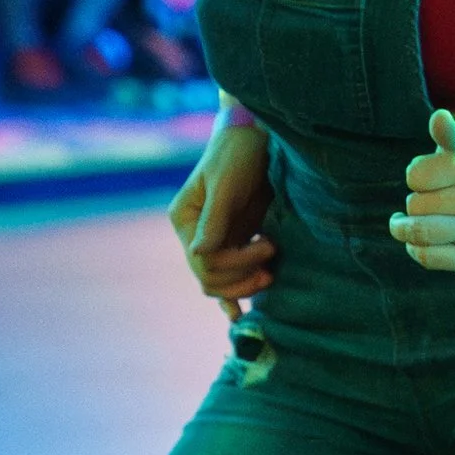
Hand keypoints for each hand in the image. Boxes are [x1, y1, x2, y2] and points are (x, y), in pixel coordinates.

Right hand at [170, 111, 273, 302]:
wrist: (257, 138)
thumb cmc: (238, 154)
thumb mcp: (225, 184)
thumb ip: (214, 219)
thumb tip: (199, 254)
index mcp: (184, 219)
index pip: (203, 259)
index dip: (234, 262)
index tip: (266, 246)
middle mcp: (194, 234)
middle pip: (209, 276)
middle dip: (239, 278)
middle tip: (270, 270)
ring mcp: (213, 240)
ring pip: (219, 282)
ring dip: (242, 286)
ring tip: (270, 276)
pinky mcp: (233, 241)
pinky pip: (229, 275)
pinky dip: (234, 293)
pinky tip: (239, 315)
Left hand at [390, 109, 454, 273]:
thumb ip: (448, 133)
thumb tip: (439, 117)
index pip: (416, 175)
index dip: (414, 176)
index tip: (423, 178)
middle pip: (417, 205)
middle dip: (413, 203)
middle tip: (423, 202)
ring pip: (422, 232)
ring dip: (405, 229)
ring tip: (403, 225)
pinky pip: (430, 258)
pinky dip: (416, 250)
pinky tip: (416, 243)